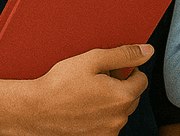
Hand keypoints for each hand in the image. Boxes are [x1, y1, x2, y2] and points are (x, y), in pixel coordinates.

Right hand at [17, 43, 152, 135]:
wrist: (32, 112)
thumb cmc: (59, 84)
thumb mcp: (93, 59)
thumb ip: (124, 54)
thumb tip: (148, 51)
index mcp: (122, 97)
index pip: (142, 80)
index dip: (129, 71)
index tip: (113, 69)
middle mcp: (118, 118)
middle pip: (132, 97)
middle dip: (120, 87)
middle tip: (97, 80)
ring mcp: (107, 133)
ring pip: (119, 113)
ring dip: (110, 103)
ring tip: (87, 95)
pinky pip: (107, 126)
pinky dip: (101, 117)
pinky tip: (83, 109)